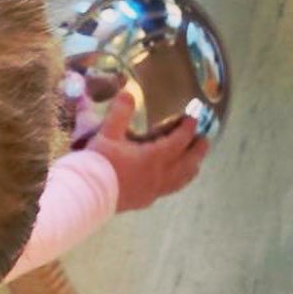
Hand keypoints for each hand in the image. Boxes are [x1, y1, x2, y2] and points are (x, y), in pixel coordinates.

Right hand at [88, 93, 208, 211]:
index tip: (194, 119)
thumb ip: (120, 112)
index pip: (178, 141)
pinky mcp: (145, 200)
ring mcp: (154, 190)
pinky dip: (176, 182)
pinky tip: (171, 181)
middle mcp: (160, 175)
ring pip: (180, 179)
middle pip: (187, 163)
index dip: (188, 129)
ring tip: (195, 163)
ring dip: (190, 168)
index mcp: (154, 157)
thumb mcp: (108, 133)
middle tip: (205, 140)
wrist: (87, 193)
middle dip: (197, 150)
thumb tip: (128, 92)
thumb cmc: (100, 163)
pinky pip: (168, 190)